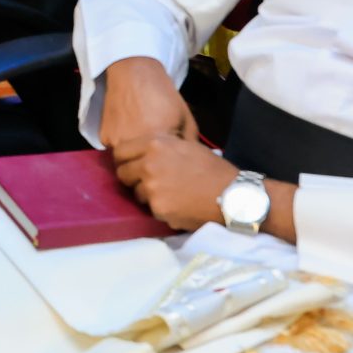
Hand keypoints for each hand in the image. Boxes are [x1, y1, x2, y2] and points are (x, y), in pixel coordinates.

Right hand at [97, 55, 199, 162]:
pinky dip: (124, 146)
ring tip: (143, 143)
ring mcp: (116, 143)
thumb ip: (189, 145)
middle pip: (144, 168)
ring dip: (136, 157)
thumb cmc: (164, 95)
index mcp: (157, 143)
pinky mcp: (103, 138)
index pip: (164, 170)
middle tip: (157, 154)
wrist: (134, 74)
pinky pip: (116, 150)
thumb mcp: (186, 119)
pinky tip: (129, 132)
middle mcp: (133, 147)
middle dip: (151, 165)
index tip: (171, 161)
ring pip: (128, 161)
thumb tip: (189, 166)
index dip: (169, 166)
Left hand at [113, 133, 235, 230]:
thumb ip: (161, 147)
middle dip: (133, 179)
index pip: (120, 151)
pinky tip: (179, 205)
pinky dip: (161, 209)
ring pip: (136, 193)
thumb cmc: (213, 168)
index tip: (130, 166)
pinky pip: (151, 208)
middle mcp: (148, 164)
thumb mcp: (186, 146)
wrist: (233, 195)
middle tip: (149, 183)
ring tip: (170, 194)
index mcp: (155, 144)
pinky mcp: (158, 208)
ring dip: (148, 195)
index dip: (124, 160)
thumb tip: (141, 153)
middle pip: (122, 173)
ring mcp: (151, 187)